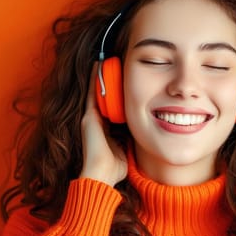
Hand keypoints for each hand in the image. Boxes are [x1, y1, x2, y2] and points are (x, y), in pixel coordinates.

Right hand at [79, 63, 126, 185]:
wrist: (101, 175)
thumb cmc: (115, 168)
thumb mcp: (127, 149)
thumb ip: (131, 139)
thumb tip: (147, 131)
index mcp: (105, 129)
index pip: (112, 106)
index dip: (117, 93)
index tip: (124, 80)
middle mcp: (96, 121)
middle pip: (103, 96)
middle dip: (109, 81)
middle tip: (116, 64)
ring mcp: (90, 118)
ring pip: (96, 91)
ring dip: (101, 76)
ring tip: (107, 60)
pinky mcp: (88, 117)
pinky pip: (92, 93)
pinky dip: (94, 79)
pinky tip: (99, 65)